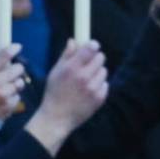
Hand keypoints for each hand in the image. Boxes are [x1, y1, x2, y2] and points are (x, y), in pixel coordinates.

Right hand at [0, 45, 25, 119]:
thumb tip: (6, 57)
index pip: (4, 55)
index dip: (13, 49)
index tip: (17, 47)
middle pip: (19, 68)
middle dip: (16, 70)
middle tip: (11, 74)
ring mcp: (4, 94)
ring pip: (20, 82)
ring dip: (15, 85)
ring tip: (5, 89)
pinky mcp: (10, 105)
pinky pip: (18, 96)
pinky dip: (13, 97)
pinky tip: (4, 100)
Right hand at [26, 39, 107, 154]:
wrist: (57, 117)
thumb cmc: (54, 93)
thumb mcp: (55, 72)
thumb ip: (65, 56)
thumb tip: (73, 41)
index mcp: (71, 69)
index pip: (90, 49)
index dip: (92, 45)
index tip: (91, 46)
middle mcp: (84, 77)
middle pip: (100, 58)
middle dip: (94, 58)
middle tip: (87, 64)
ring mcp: (93, 88)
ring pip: (104, 71)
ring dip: (97, 72)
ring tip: (86, 80)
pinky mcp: (100, 98)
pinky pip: (105, 84)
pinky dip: (99, 85)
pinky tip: (88, 90)